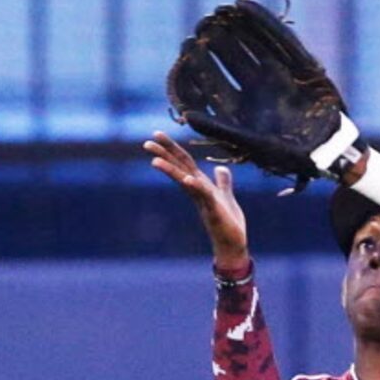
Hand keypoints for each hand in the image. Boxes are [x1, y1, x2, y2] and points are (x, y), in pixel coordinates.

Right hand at [144, 132, 248, 271]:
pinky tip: (189, 179)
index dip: (172, 148)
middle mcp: (198, 192)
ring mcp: (204, 201)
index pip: (184, 163)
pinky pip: (204, 196)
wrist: (233, 245)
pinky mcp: (213, 211)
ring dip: (171, 171)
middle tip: (146, 143)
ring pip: (185, 182)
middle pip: (179, 168)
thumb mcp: (225, 197)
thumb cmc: (228, 223)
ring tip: (154, 161)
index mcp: (200, 186)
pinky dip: (196, 187)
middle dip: (164, 155)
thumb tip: (221, 168)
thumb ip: (223, 182)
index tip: (157, 134)